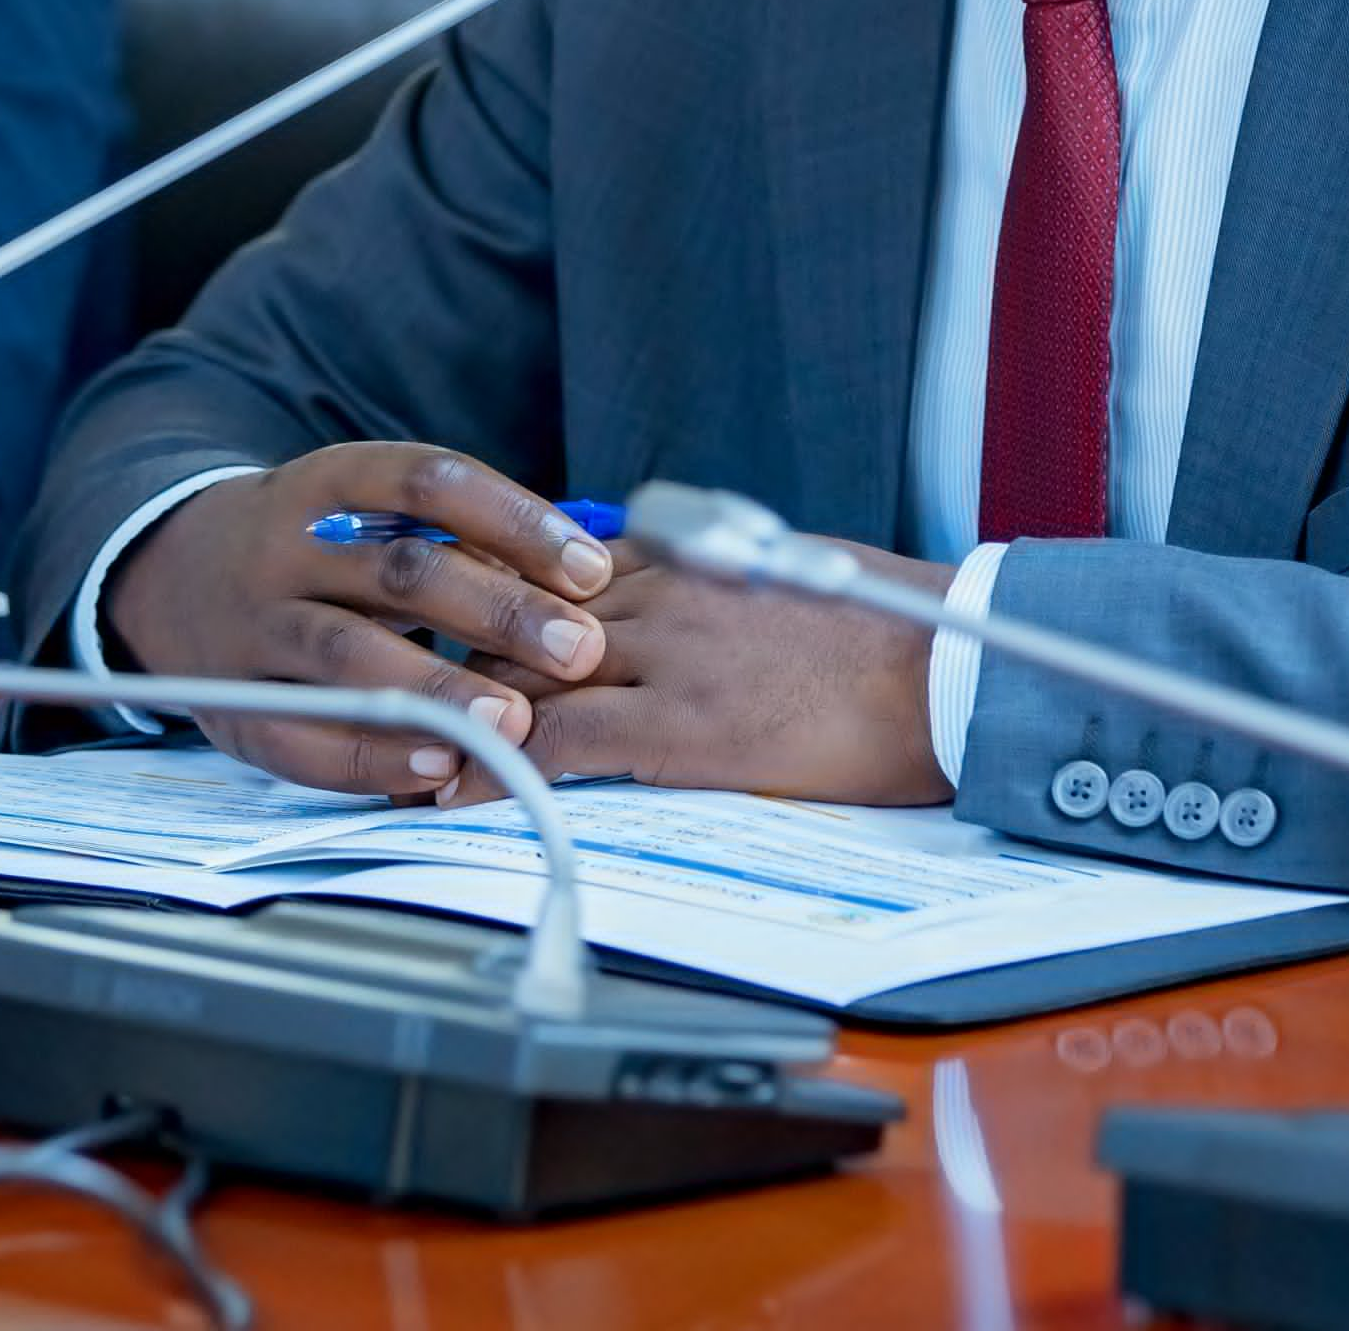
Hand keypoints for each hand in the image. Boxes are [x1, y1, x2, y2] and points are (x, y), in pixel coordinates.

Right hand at [102, 443, 614, 796]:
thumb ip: (460, 542)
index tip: (591, 567)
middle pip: (399, 574)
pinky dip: (373, 755)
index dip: (515, 520)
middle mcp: (283, 548)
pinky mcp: (228, 706)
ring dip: (439, 689)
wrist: (172, 573)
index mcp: (329, 481)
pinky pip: (301, 737)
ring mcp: (250, 628)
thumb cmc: (318, 547)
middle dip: (499, 613)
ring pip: (348, 656)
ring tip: (516, 719)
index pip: (429, 482)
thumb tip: (581, 580)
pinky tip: (439, 763)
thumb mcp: (370, 516)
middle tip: (580, 649)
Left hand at [450, 538, 952, 807]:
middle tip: (408, 695)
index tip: (460, 629)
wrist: (945, 674)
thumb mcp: (799, 573)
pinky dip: (494, 767)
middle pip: (523, 614)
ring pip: (524, 671)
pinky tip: (452, 793)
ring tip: (404, 749)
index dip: (502, 599)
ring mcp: (669, 657)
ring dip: (458, 711)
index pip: (562, 563)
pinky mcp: (680, 727)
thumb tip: (700, 590)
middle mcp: (666, 594)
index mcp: (695, 556)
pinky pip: (559, 742)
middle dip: (461, 657)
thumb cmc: (891, 628)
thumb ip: (728, 576)